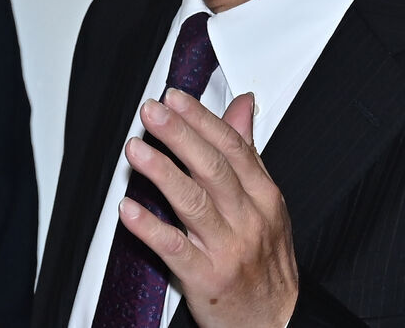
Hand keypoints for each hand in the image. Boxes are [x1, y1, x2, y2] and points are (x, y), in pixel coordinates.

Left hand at [120, 90, 297, 327]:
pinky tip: (128, 211)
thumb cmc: (267, 263)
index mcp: (264, 196)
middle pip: (213, 168)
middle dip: (180, 134)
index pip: (232, 148)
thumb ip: (248, 154)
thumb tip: (242, 107)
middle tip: (152, 111)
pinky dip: (150, 228)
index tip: (176, 98)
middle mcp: (248, 219)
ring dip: (162, 172)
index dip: (202, 120)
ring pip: (194, 203)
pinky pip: (175, 249)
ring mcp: (228, 249)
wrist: (276, 321)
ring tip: (136, 149)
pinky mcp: (207, 278)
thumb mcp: (266, 204)